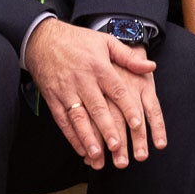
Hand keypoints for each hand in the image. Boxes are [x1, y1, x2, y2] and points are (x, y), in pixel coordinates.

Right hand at [24, 18, 166, 169]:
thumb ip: (128, 57)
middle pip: (97, 108)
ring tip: (96, 154)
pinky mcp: (53, 99)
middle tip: (117, 146)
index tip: (137, 123)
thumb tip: (151, 67)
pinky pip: (62, 121)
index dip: (127, 107)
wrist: (43, 39)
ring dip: (87, 137)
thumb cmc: (79, 41)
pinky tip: (80, 149)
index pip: (116, 89)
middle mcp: (83, 80)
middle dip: (106, 128)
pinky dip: (71, 136)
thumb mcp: (106, 41)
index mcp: (99, 67)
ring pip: (78, 118)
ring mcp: (66, 91)